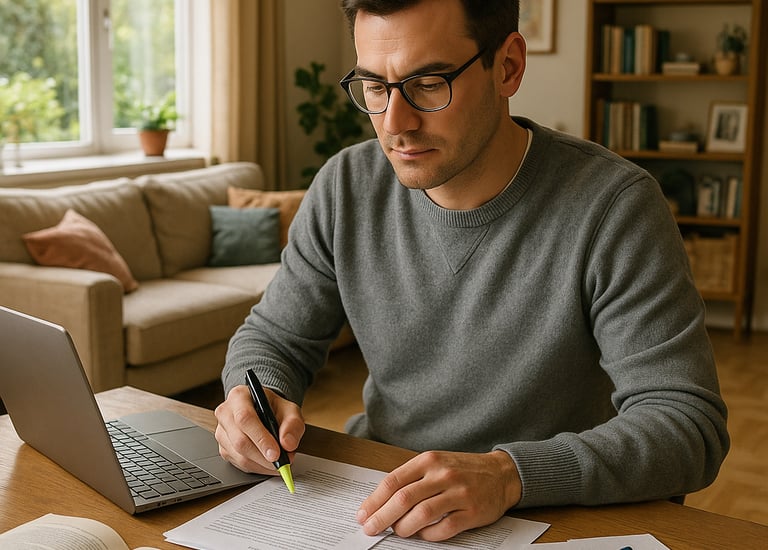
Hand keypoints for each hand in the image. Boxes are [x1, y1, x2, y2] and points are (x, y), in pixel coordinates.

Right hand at [214, 384, 304, 474]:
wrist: (265, 411)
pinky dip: (257, 467)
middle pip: (239, 440)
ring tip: (279, 462)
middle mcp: (225, 413)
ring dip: (261, 464)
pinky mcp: (223, 448)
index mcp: (239, 397)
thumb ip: (292, 424)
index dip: (261, 438)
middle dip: (262, 456)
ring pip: (238, 455)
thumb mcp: (290, 410)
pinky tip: (268, 463)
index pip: (245, 419)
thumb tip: (288, 444)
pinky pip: (238, 464)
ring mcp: (222, 432)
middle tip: (281, 463)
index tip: (276, 453)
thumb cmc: (274, 408)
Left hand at [356, 450, 521, 540]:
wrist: (501, 473)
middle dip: (381, 517)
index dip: (374, 500)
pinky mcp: (472, 512)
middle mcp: (442, 474)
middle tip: (371, 528)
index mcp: (429, 460)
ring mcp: (458, 493)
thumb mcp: (436, 463)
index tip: (363, 514)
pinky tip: (422, 534)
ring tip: (397, 532)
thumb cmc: (462, 470)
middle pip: (403, 499)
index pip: (393, 481)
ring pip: (421, 515)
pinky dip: (428, 535)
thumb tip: (381, 502)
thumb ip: (412, 479)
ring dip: (404, 528)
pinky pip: (443, 528)